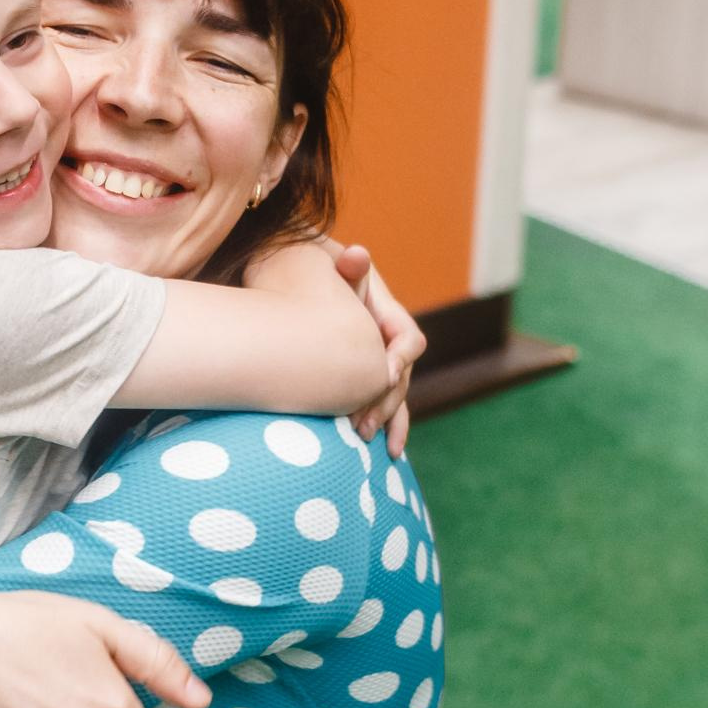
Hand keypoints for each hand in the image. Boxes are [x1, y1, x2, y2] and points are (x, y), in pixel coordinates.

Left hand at [328, 242, 425, 454]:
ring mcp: (378, 361)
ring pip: (395, 396)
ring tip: (378, 446)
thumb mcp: (331, 266)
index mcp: (388, 313)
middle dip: (386, 402)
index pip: (408, 338)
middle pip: (400, 375)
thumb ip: (348, 266)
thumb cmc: (314, 272)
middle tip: (364, 426)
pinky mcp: (364, 378)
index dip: (399, 357)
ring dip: (388, 420)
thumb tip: (358, 255)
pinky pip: (382, 405)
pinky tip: (385, 452)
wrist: (299, 279)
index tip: (384, 375)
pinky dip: (386, 426)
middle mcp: (388, 340)